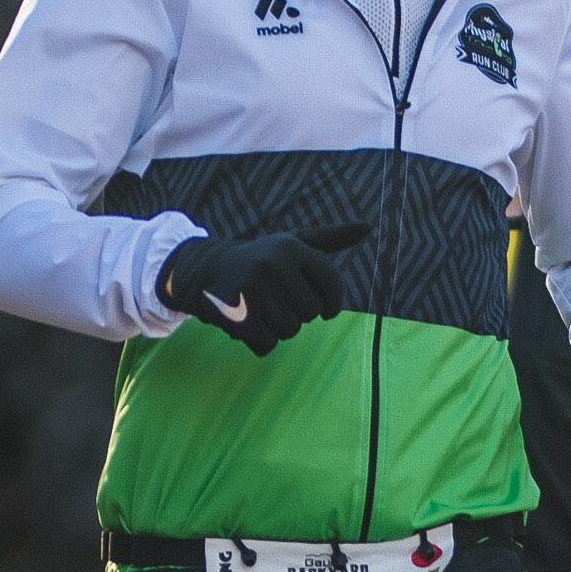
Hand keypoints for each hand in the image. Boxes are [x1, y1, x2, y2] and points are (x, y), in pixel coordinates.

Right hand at [155, 218, 373, 355]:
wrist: (202, 271)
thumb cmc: (259, 260)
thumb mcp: (293, 244)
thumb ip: (330, 239)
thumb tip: (369, 226)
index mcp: (292, 247)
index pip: (332, 284)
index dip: (332, 302)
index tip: (325, 307)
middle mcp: (273, 264)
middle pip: (311, 313)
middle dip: (296, 312)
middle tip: (274, 298)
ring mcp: (253, 289)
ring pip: (290, 330)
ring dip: (277, 326)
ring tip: (259, 308)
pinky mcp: (236, 315)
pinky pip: (267, 345)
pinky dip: (259, 341)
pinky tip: (246, 322)